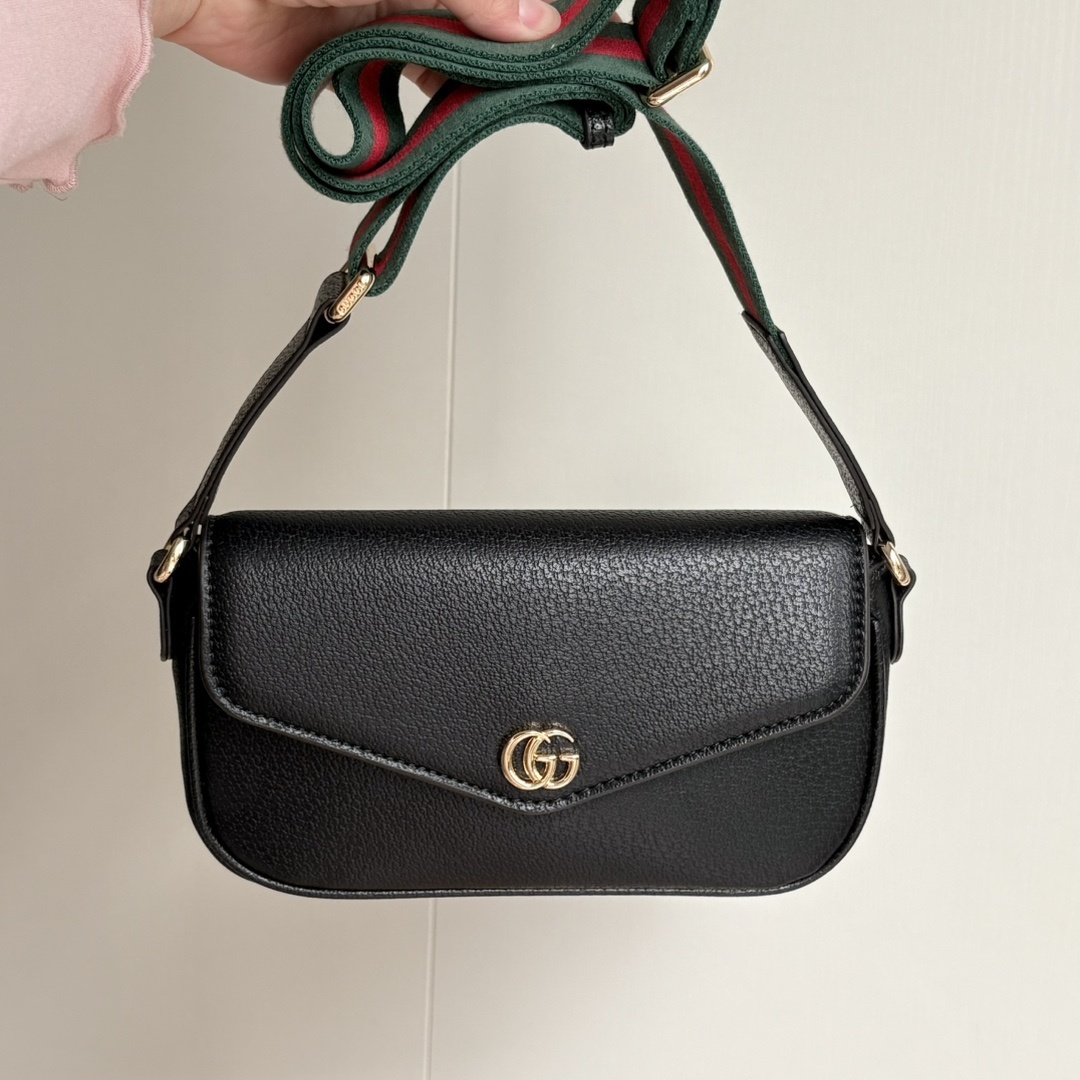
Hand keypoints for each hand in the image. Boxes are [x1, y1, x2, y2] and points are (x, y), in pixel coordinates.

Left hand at [152, 0, 562, 86]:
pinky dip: (422, 110)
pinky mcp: (359, 63)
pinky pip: (405, 93)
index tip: (572, 48)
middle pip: (484, 27)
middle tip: (533, 90)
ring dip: (468, 89)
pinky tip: (438, 118)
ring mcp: (389, 20)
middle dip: (509, 60)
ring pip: (450, 63)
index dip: (541, 17)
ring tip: (485, 108)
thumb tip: (539, 26)